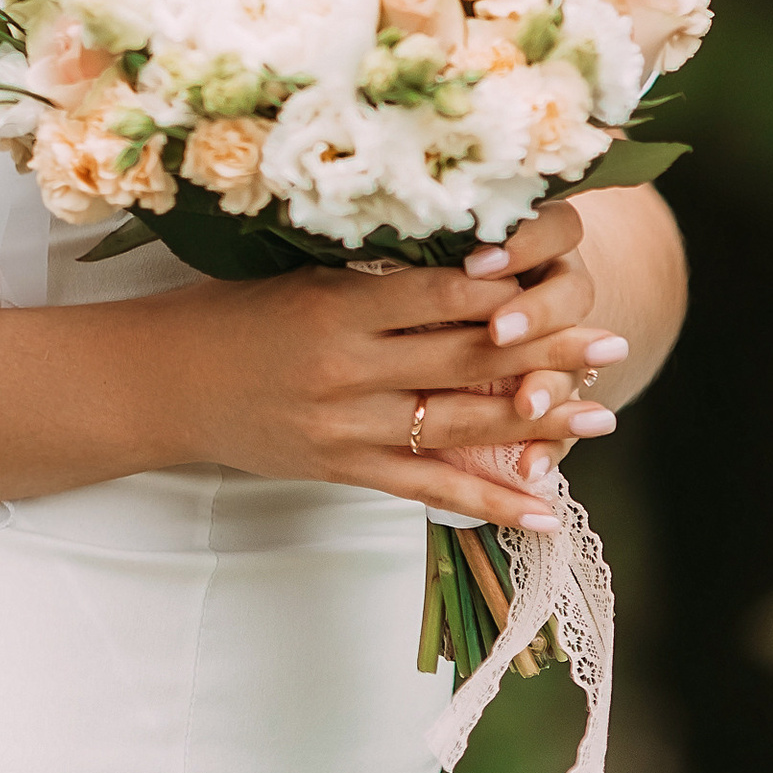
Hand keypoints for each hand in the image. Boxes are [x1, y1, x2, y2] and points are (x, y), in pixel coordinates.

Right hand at [163, 202, 627, 524]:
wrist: (162, 383)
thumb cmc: (232, 313)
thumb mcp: (300, 278)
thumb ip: (376, 279)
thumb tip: (470, 265)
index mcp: (338, 305)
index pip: (441, 293)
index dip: (508, 288)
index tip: (566, 275)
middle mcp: (347, 368)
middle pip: (465, 359)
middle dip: (546, 351)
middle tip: (611, 342)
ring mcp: (346, 426)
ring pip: (458, 424)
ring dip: (537, 425)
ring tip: (599, 416)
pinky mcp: (342, 469)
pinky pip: (427, 489)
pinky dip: (489, 499)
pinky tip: (541, 508)